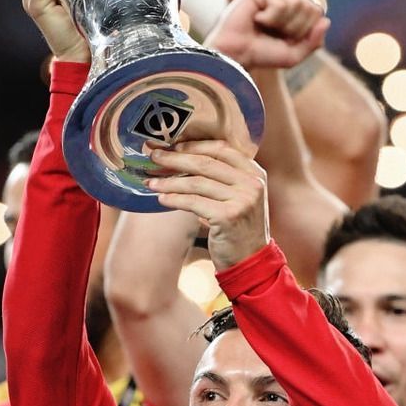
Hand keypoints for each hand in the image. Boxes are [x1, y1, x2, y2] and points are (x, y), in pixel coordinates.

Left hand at [144, 138, 269, 270]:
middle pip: (206, 163)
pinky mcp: (229, 216)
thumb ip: (221, 178)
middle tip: (154, 157)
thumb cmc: (238, 228)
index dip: (194, 145)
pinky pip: (194, 202)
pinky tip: (162, 199)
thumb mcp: (238, 196)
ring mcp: (242, 199)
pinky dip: (175, 199)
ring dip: (169, 182)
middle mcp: (252, 183)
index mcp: (254, 172)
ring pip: (197, 183)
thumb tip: (181, 160)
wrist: (251, 260)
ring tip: (151, 182)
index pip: (221, 148)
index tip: (171, 146)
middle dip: (176, 158)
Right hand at [205, 0, 328, 70]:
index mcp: (295, 4)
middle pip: (310, 7)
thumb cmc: (262, 53)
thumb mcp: (294, 54)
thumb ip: (314, 41)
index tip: (284, 38)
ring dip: (281, 23)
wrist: (236, 55)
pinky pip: (280, 3)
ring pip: (297, 3)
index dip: (305, 32)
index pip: (318, 12)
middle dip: (295, 28)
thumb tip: (326, 21)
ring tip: (262, 24)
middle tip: (272, 32)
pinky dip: (270, 18)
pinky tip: (255, 17)